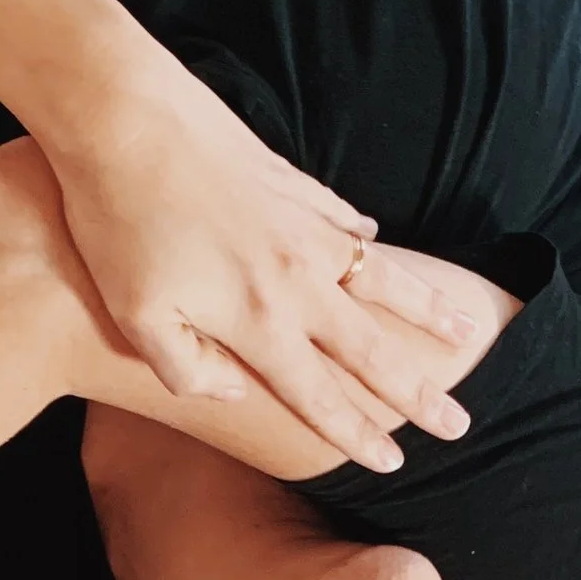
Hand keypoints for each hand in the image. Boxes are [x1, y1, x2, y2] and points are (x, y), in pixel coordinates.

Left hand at [40, 39, 480, 471]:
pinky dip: (366, 240)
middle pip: (372, 349)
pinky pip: (343, 219)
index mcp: (257, 321)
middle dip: (419, 393)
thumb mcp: (136, 318)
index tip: (393, 463)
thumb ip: (188, 370)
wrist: (124, 116)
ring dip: (427, 312)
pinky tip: (378, 245)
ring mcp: (302, 226)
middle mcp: (296, 279)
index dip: (357, 434)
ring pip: (383, 279)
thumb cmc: (116, 223)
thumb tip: (237, 393)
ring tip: (464, 332)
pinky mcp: (292, 182)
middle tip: (459, 423)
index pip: (320, 395)